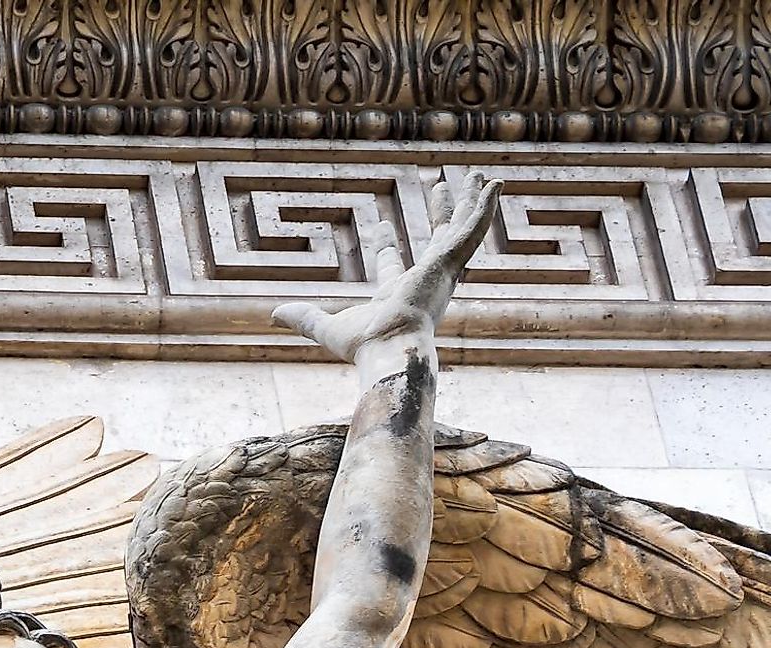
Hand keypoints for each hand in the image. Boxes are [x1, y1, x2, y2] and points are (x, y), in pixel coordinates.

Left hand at [274, 176, 501, 382]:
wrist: (389, 350)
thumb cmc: (363, 347)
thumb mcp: (325, 327)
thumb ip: (303, 317)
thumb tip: (273, 315)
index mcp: (398, 295)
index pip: (392, 266)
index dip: (384, 249)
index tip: (378, 229)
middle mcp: (426, 282)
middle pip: (437, 241)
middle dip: (441, 215)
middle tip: (439, 187)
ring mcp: (442, 271)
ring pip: (461, 229)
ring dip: (470, 202)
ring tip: (481, 175)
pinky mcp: (451, 261)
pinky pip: (474, 228)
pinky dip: (486, 206)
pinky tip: (496, 183)